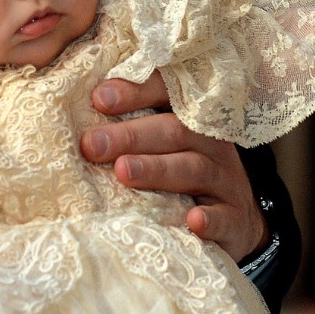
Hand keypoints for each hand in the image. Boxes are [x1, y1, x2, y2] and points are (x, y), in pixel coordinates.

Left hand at [80, 72, 267, 261]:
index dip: (136, 92)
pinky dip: (210, 219)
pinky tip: (193, 220)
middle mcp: (210, 142)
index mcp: (189, 116)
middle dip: (130, 135)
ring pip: (193, 168)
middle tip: (91, 145)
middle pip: (174, 130)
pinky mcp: (234, 220)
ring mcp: (226, 180)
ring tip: (123, 172)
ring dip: (157, 169)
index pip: (167, 93)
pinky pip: (224, 217)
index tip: (98, 98)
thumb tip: (79, 115)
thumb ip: (128, 126)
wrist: (235, 222)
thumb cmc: (181, 172)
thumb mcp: (162, 143)